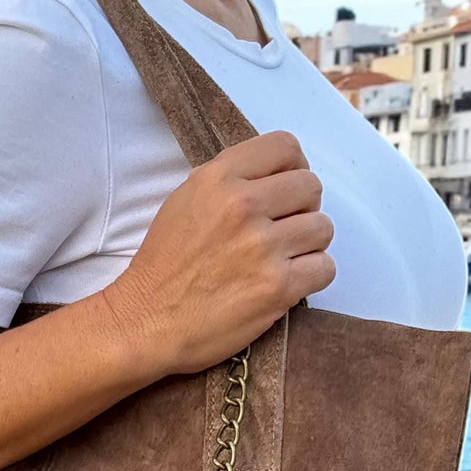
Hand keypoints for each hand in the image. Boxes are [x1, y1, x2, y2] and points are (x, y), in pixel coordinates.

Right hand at [101, 131, 335, 374]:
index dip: (293, 168)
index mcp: (219, 178)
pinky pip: (325, 268)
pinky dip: (313, 276)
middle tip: (283, 232)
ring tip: (284, 260)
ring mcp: (263, 247)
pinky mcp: (277, 287)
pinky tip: (290, 283)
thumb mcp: (184, 201)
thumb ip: (227, 181)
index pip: (286, 147)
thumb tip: (269, 177)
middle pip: (311, 187)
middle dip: (303, 209)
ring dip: (309, 245)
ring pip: (323, 228)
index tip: (284, 192)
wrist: (144, 322)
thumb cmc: (162, 267)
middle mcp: (244, 205)